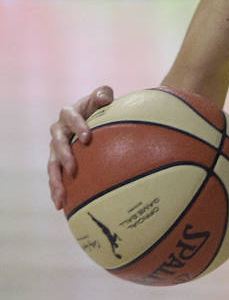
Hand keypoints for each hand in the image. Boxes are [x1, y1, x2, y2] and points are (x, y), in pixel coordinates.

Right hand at [48, 85, 113, 209]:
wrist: (94, 117)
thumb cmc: (101, 107)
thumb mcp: (102, 96)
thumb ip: (103, 94)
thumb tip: (104, 97)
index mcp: (68, 113)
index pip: (70, 117)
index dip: (77, 126)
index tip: (88, 138)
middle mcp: (58, 131)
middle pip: (57, 144)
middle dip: (64, 156)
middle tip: (73, 168)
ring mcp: (56, 148)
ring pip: (52, 165)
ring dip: (55, 181)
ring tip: (61, 197)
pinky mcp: (59, 162)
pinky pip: (56, 177)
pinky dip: (57, 190)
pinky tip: (62, 206)